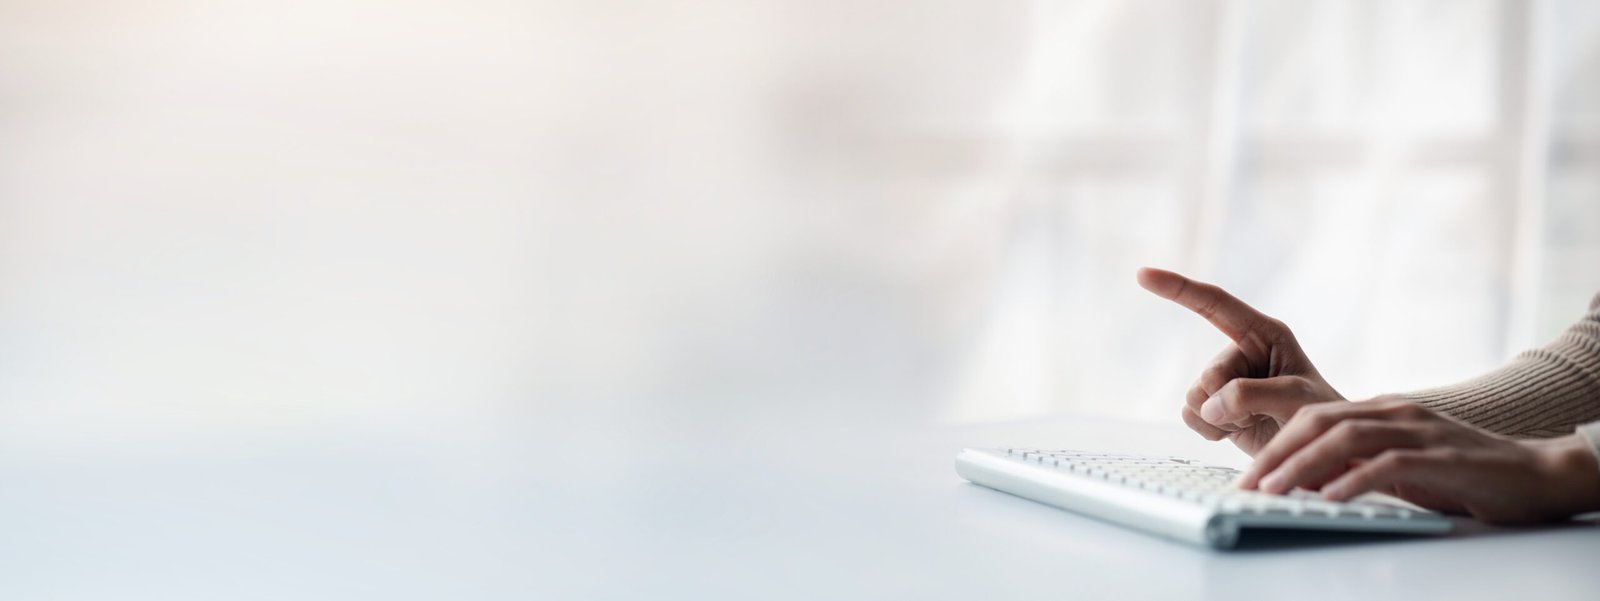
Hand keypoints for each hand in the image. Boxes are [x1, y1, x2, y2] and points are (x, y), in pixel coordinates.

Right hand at [1136, 267, 1343, 455]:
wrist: (1316, 451)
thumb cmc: (1317, 414)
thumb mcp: (1297, 399)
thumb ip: (1252, 394)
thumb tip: (1210, 405)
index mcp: (1263, 333)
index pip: (1214, 304)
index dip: (1177, 288)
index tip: (1142, 274)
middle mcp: (1240, 352)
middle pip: (1208, 373)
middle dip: (1229, 400)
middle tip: (1261, 412)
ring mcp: (1224, 380)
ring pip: (1194, 397)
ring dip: (1221, 418)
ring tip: (1252, 421)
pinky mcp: (1214, 406)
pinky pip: (1190, 415)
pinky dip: (1212, 430)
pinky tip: (1237, 431)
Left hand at [1239, 396, 1599, 522]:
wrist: (1533, 473)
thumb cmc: (1460, 472)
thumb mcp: (1398, 464)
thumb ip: (1357, 464)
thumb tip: (1307, 480)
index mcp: (1381, 409)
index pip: (1312, 417)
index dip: (1275, 443)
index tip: (1247, 475)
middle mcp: (1395, 412)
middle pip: (1318, 422)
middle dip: (1276, 454)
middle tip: (1247, 486)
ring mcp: (1419, 431)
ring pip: (1345, 439)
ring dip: (1303, 465)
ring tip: (1273, 491)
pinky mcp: (1442, 456)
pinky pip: (1390, 464)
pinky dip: (1354, 480)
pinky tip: (1330, 498)